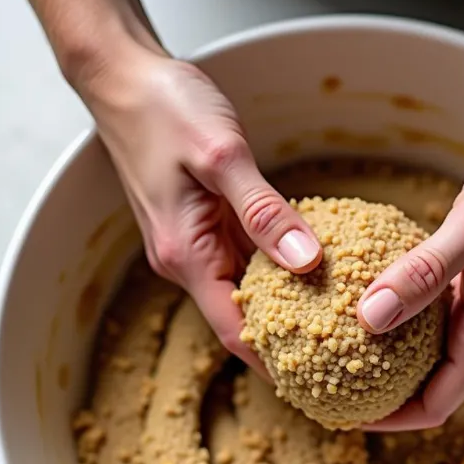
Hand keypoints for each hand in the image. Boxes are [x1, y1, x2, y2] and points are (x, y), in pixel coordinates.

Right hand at [84, 49, 321, 369]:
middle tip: (338, 358)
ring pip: (244, 290)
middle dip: (285, 342)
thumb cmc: (165, 110)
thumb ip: (265, 212)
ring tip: (335, 323)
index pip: (232, 329)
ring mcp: (194, 244)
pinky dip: (275, 271)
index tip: (313, 384)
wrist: (124, 79)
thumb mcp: (221, 155)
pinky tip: (310, 271)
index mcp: (186, 253)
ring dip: (284, 308)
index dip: (272, 362)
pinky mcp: (203, 226)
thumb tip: (307, 263)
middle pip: (240, 318)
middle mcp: (187, 259)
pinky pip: (243, 260)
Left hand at [357, 121, 463, 430]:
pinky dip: (408, 315)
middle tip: (326, 376)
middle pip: (430, 385)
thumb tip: (369, 319)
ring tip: (339, 339)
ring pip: (435, 351)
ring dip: (391, 352)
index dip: (387, 419)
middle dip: (380, 390)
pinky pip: (442, 315)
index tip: (340, 413)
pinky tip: (377, 294)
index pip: (434, 405)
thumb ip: (425, 273)